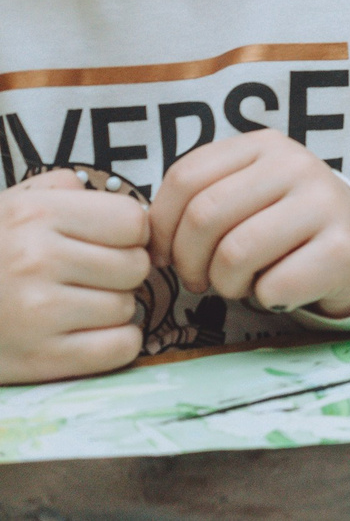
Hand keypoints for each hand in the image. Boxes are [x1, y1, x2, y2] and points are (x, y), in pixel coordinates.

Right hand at [0, 170, 150, 382]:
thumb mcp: (13, 205)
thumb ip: (66, 191)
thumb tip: (121, 208)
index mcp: (35, 215)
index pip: (133, 222)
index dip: (129, 234)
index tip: (107, 243)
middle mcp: (37, 260)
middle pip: (135, 266)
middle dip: (120, 272)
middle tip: (86, 278)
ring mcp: (37, 312)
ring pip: (128, 307)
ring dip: (112, 308)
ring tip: (75, 305)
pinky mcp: (38, 358)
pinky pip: (120, 347)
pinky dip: (114, 343)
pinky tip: (85, 334)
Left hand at [150, 132, 349, 319]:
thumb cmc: (281, 225)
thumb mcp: (243, 194)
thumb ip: (198, 198)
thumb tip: (146, 239)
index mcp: (264, 145)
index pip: (186, 177)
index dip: (161, 225)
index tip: (166, 253)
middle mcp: (297, 164)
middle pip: (205, 216)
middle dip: (190, 261)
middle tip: (202, 278)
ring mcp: (325, 203)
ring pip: (235, 254)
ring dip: (226, 283)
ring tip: (242, 282)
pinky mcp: (343, 248)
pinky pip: (274, 285)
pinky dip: (265, 298)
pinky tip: (278, 288)